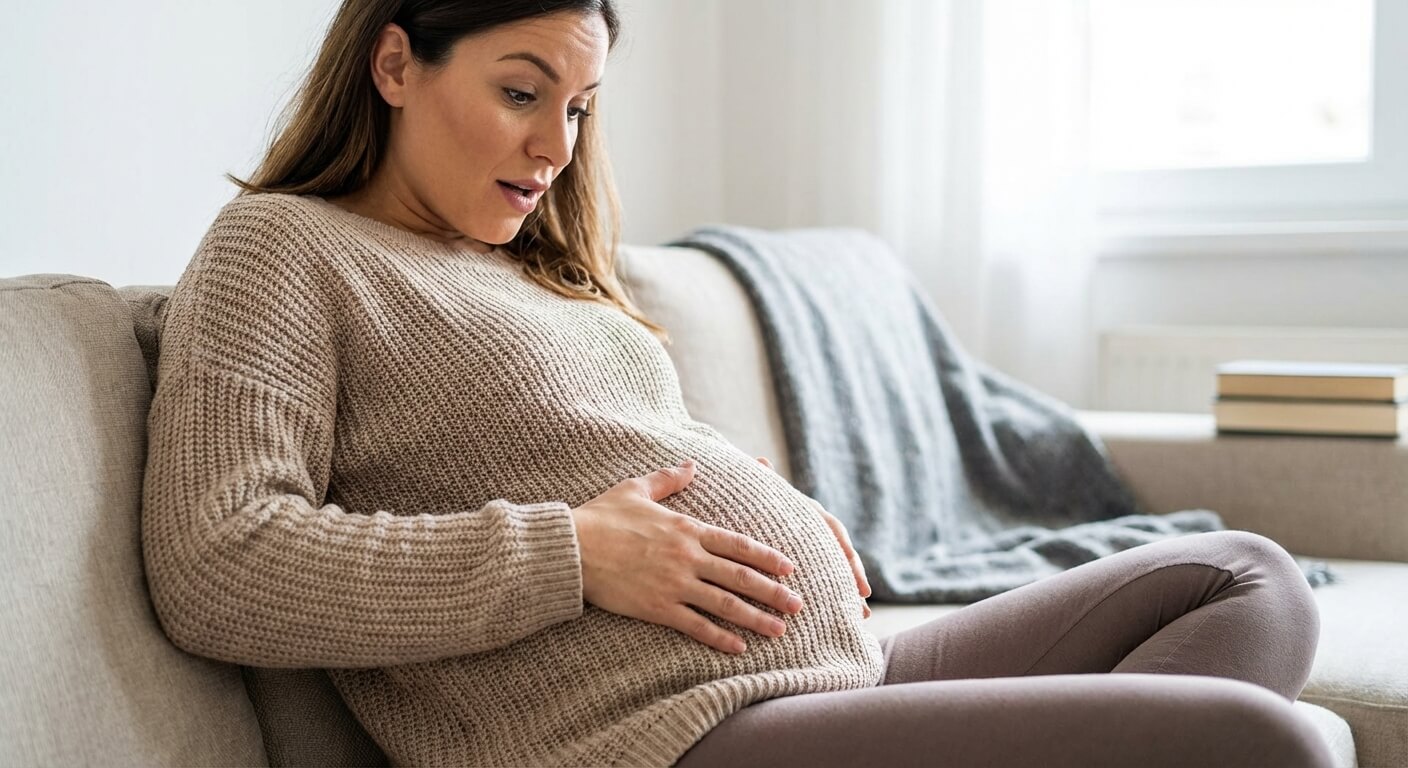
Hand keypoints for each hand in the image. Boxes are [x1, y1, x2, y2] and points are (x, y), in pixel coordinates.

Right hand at [571, 459, 805, 653]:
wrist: (571, 547)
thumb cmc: (601, 516)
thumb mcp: (637, 489)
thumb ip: (669, 478)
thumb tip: (692, 463)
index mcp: (687, 528)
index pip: (738, 544)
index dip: (768, 557)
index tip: (790, 568)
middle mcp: (687, 557)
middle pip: (741, 576)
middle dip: (774, 592)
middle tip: (799, 605)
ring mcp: (674, 584)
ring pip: (726, 604)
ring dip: (756, 618)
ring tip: (780, 630)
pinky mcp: (657, 608)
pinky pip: (696, 626)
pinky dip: (720, 637)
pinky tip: (738, 647)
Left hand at [756, 456, 871, 618]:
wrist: (748, 512)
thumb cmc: (751, 503)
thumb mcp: (758, 496)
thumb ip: (763, 483)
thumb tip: (761, 460)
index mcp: (806, 515)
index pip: (830, 527)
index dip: (842, 544)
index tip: (850, 560)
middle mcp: (815, 534)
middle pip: (841, 554)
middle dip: (854, 574)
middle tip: (863, 595)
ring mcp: (816, 552)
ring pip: (838, 572)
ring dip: (850, 592)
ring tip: (861, 616)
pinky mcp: (813, 568)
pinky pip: (828, 584)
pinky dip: (838, 602)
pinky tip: (847, 622)